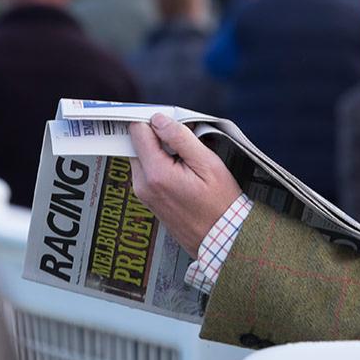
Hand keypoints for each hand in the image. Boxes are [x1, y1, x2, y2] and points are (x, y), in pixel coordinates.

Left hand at [130, 113, 242, 257]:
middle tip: (184, 140)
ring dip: (160, 150)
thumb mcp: (207, 164)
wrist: (221, 239)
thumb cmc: (220, 204)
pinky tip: (182, 170)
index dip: (153, 120)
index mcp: (156, 174)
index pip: (137, 131)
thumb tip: (159, 120)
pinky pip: (147, 170)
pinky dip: (161, 163)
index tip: (170, 121)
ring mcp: (143, 193)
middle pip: (137, 142)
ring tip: (186, 159)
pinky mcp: (148, 199)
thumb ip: (180, 138)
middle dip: (157, 135)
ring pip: (142, 156)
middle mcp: (143, 184)